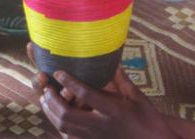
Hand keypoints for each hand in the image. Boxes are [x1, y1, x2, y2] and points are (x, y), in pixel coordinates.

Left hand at [40, 68, 175, 138]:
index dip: (69, 82)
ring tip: (46, 100)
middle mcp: (100, 124)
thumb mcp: (137, 96)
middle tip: (47, 88)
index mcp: (112, 109)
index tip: (59, 71)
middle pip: (67, 114)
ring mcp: (94, 137)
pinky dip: (59, 126)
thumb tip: (112, 61)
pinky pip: (70, 137)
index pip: (85, 93)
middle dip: (53, 101)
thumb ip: (121, 80)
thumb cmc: (148, 119)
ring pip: (65, 127)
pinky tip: (56, 117)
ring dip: (52, 113)